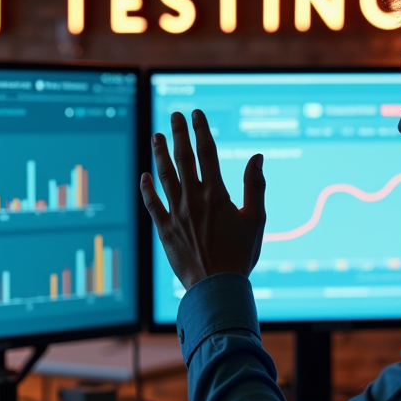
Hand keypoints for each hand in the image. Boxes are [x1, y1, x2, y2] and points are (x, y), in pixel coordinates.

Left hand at [140, 110, 266, 288]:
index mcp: (217, 195)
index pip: (207, 153)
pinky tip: (144, 176)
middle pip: (183, 158)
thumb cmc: (240, 255)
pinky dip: (147, 189)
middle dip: (179, 134)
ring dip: (159, 154)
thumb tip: (256, 157)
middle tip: (174, 115)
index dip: (201, 130)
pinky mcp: (165, 230)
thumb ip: (255, 186)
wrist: (216, 286)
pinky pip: (152, 204)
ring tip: (156, 136)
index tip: (196, 114)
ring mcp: (176, 214)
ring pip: (165, 176)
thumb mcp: (256, 220)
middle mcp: (193, 200)